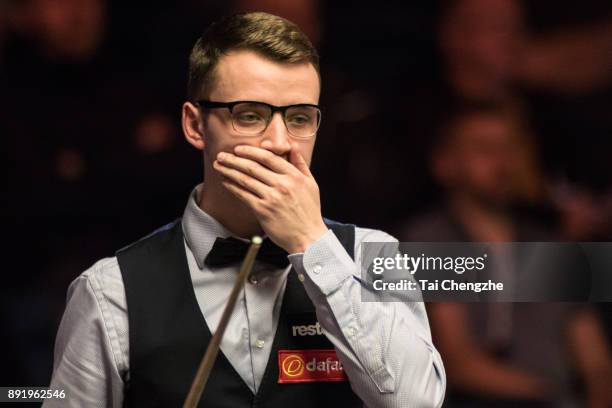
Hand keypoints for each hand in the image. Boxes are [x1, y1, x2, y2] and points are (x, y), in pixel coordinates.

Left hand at [213, 145, 327, 252]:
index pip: (268, 157)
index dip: (251, 151)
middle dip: (234, 159)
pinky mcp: (263, 210)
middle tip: (221, 155)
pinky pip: (243, 195)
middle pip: (253, 167)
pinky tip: (225, 182)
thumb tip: (292, 146)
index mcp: (294, 176)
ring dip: (229, 171)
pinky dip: (232, 187)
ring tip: (218, 165)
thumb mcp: (311, 184)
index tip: (239, 149)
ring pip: (245, 180)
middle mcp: (282, 185)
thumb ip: (300, 164)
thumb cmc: (309, 211)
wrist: (308, 237)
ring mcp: (271, 198)